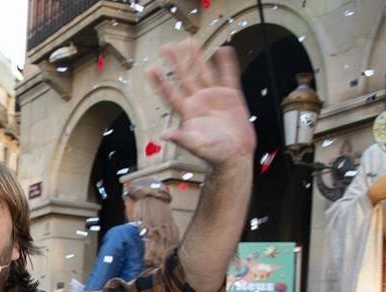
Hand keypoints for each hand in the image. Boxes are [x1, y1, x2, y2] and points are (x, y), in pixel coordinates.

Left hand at [148, 41, 255, 168]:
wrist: (235, 156)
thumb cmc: (214, 154)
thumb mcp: (196, 146)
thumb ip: (181, 139)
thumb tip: (164, 135)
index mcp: (188, 112)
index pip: (171, 94)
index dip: (161, 81)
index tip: (151, 68)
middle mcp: (199, 102)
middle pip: (185, 77)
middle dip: (176, 62)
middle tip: (167, 46)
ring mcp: (215, 97)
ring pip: (204, 72)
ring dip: (197, 57)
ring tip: (190, 41)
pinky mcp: (231, 97)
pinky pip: (228, 76)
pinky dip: (226, 64)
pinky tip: (224, 50)